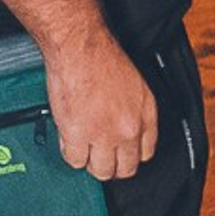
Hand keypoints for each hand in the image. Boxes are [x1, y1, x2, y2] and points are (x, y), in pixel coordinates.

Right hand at [38, 27, 158, 180]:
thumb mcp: (133, 84)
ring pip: (101, 170)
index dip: (129, 154)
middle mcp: (129, 129)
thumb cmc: (100, 54)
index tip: (119, 151)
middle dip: (111, 164)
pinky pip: (75, 160)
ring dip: (90, 162)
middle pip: (125, 169)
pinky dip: (70, 151)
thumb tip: (122, 127)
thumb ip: (132, 109)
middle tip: (98, 154)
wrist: (79, 45)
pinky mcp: (78, 134)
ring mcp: (104, 134)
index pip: (145, 153)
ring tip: (82, 147)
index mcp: (146, 114)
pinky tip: (68, 137)